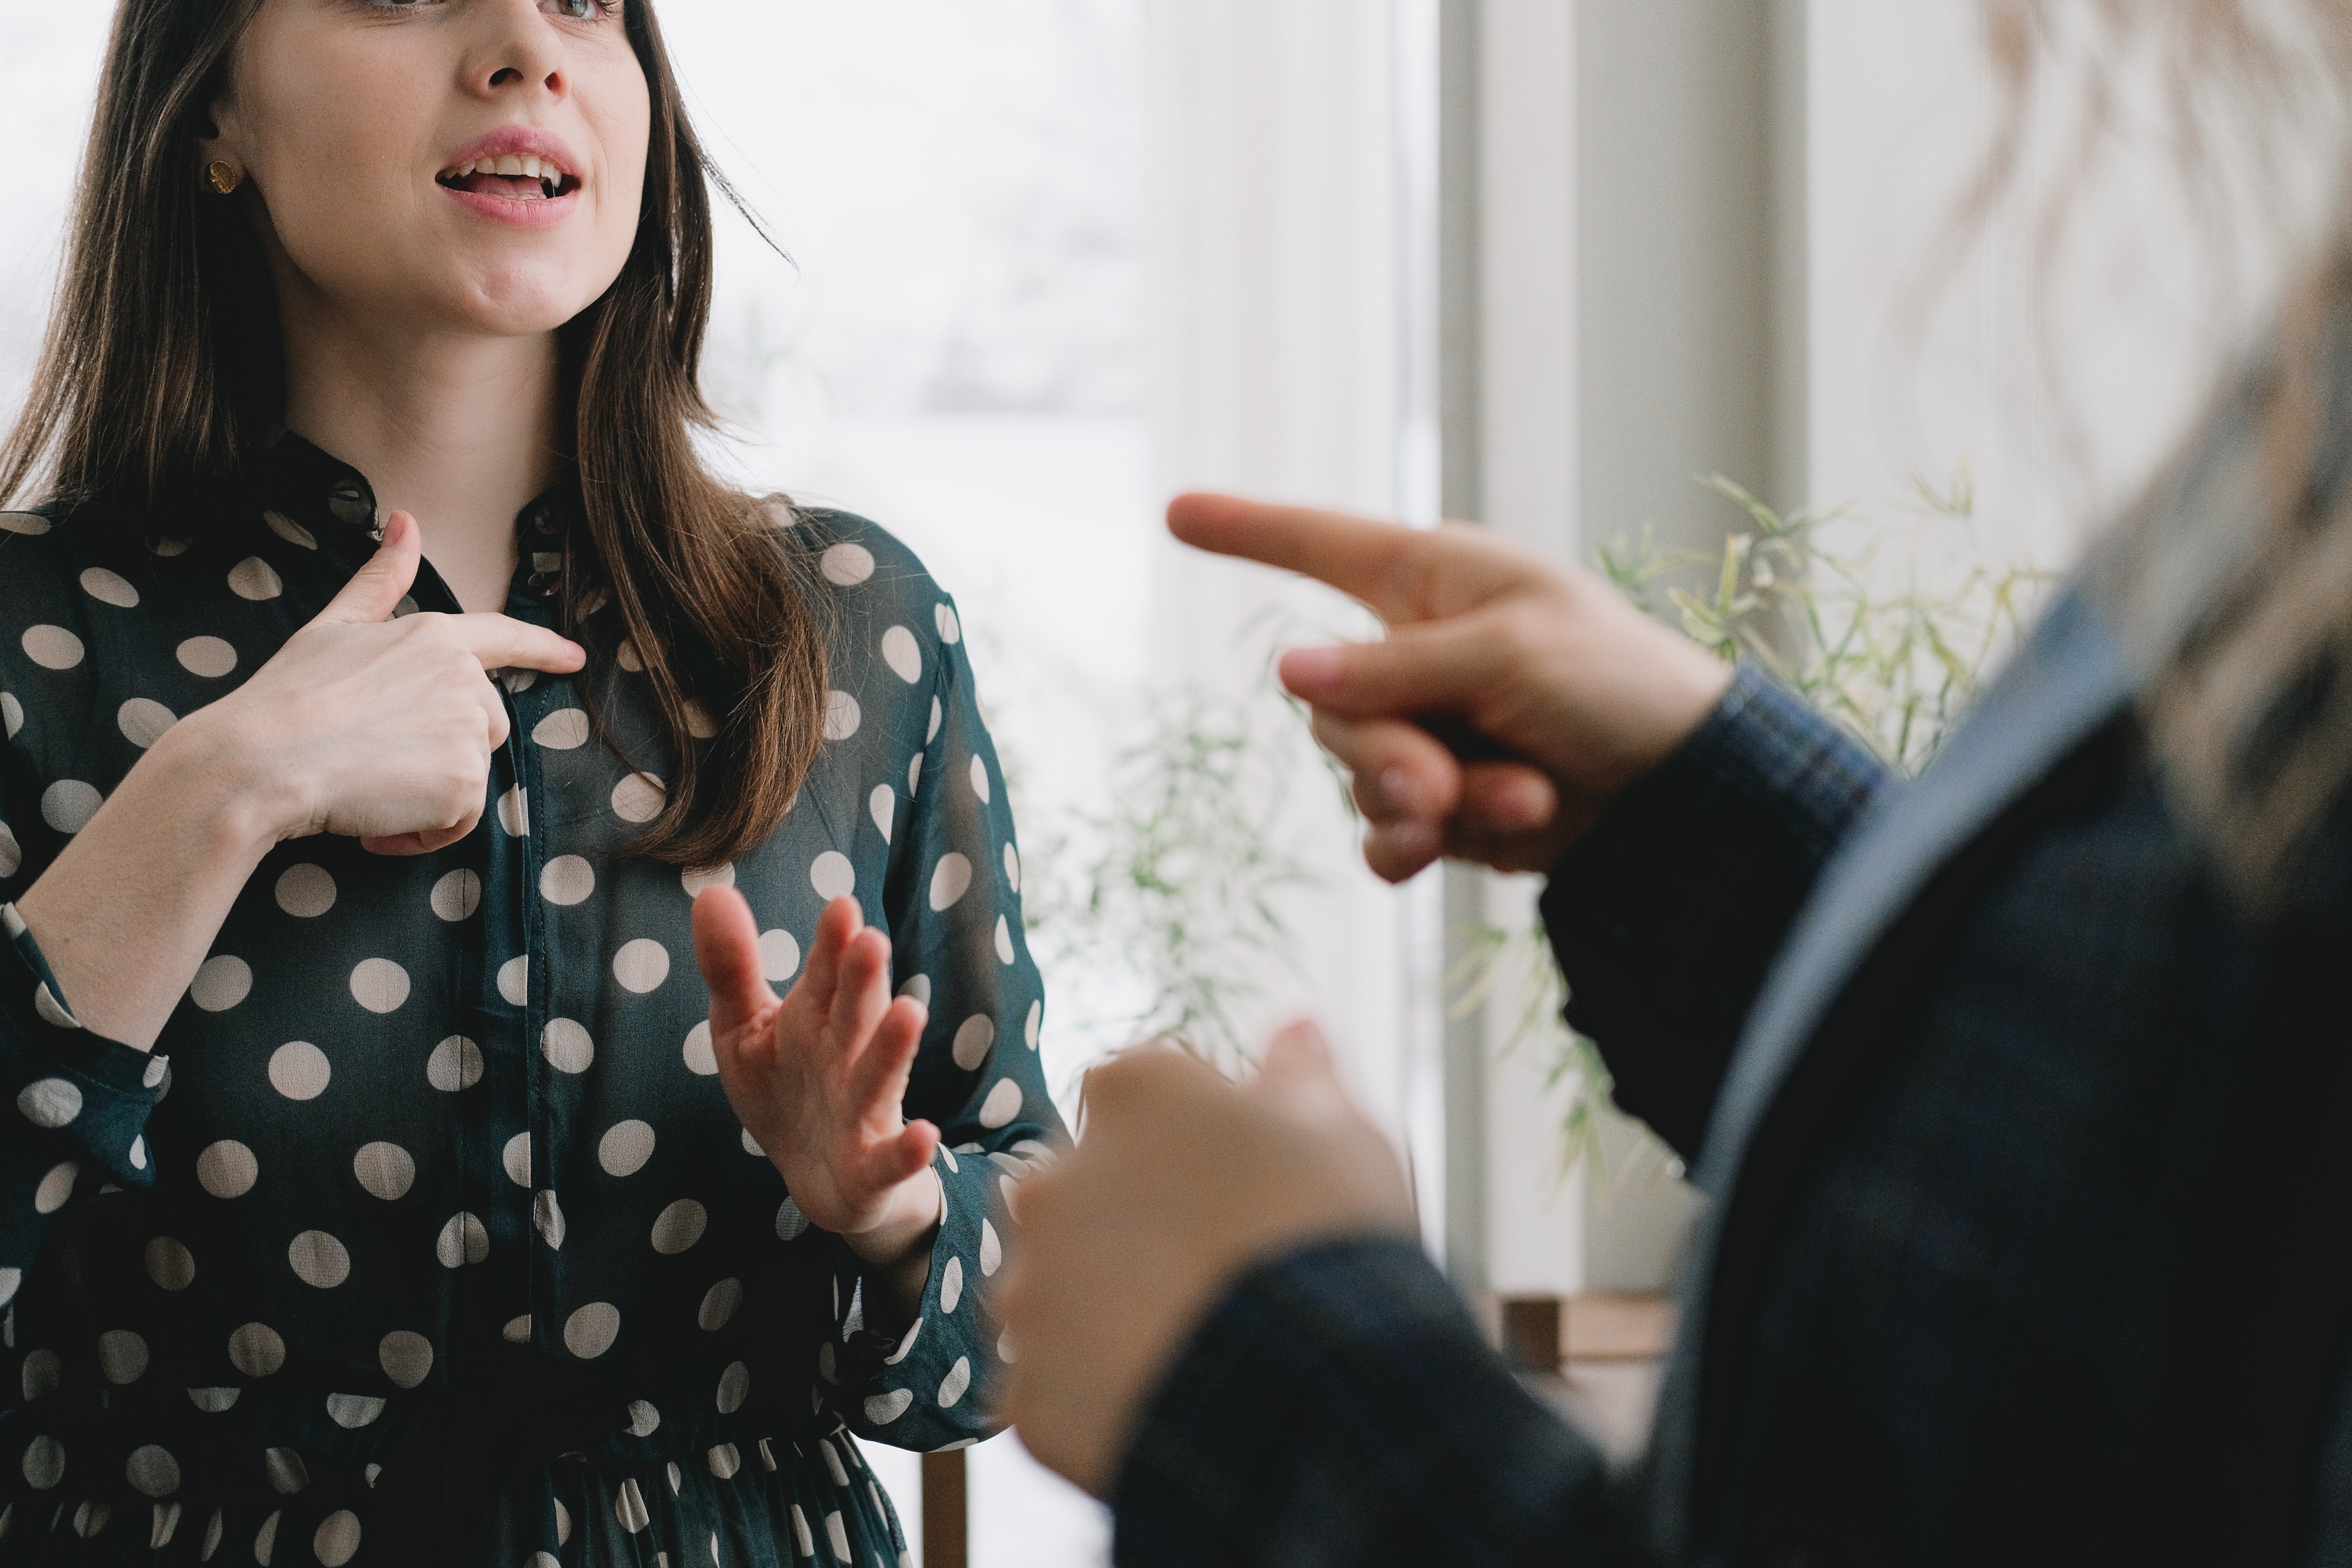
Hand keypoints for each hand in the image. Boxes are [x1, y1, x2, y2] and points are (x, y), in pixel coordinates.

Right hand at [193, 510, 584, 854]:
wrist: (260, 760)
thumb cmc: (287, 697)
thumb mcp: (333, 627)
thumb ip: (380, 581)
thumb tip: (406, 521)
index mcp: (433, 637)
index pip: (504, 636)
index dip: (542, 647)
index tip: (573, 658)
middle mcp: (463, 678)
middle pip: (484, 723)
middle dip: (441, 748)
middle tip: (375, 758)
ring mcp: (467, 728)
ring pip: (470, 772)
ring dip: (429, 794)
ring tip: (371, 789)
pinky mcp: (465, 780)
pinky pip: (460, 819)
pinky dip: (424, 832)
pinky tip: (378, 823)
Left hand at [692, 891, 943, 1290]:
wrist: (819, 1179)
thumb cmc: (785, 1088)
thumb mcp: (743, 1028)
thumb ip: (731, 966)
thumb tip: (712, 891)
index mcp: (816, 1018)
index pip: (825, 974)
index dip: (832, 943)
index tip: (840, 908)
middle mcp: (846, 1057)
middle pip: (855, 1014)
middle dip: (863, 980)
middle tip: (870, 941)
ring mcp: (863, 1111)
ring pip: (879, 1077)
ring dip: (893, 1048)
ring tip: (910, 1012)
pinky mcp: (872, 1166)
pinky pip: (891, 1159)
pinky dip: (909, 1151)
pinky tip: (925, 1135)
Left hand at [997, 1022, 1415, 1497]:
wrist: (1313, 1395)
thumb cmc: (1329, 1239)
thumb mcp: (1341, 1131)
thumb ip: (1301, 1074)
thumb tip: (1295, 1028)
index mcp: (1129, 1091)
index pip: (1143, 1096)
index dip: (1198, 1140)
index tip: (1246, 1182)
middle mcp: (1053, 1176)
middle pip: (1088, 1187)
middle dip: (1139, 1219)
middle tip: (1221, 1268)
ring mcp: (1030, 1286)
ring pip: (1062, 1285)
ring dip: (1109, 1304)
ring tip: (1196, 1340)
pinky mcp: (1025, 1387)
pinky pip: (1058, 1381)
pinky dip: (1100, 1390)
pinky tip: (1169, 1395)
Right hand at [1169, 493, 1731, 881]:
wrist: (1684, 789)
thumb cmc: (1616, 683)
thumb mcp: (1508, 654)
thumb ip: (1394, 668)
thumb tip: (1288, 671)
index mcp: (1431, 580)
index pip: (1319, 545)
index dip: (1248, 530)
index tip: (1178, 511)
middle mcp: (1413, 653)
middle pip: (1328, 706)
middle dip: (1386, 755)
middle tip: (1444, 787)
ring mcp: (1425, 731)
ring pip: (1357, 776)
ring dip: (1427, 803)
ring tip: (1518, 801)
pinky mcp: (1442, 805)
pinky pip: (1381, 832)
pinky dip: (1416, 847)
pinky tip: (1462, 846)